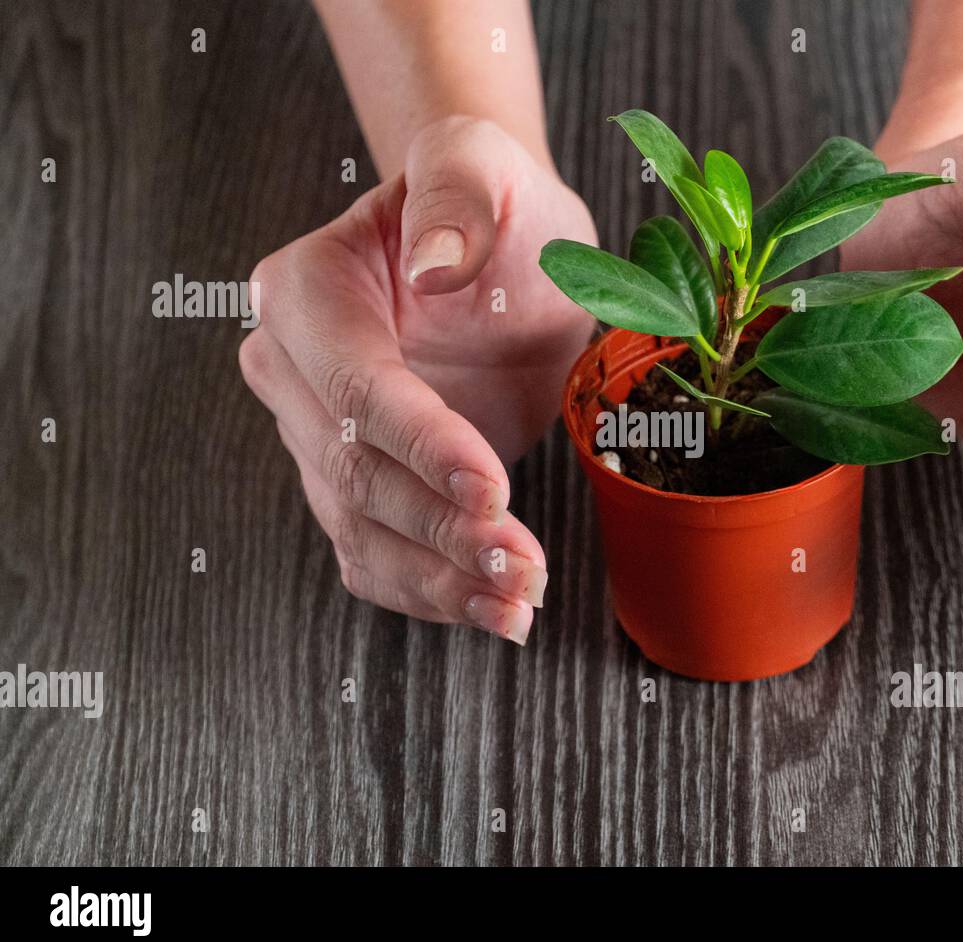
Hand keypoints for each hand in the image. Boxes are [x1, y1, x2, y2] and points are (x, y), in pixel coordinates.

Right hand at [239, 116, 596, 642]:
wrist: (502, 259)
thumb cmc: (492, 205)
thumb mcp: (483, 165)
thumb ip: (459, 194)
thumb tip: (434, 266)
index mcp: (305, 291)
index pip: (358, 385)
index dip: (423, 445)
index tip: (495, 490)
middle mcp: (291, 370)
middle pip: (356, 473)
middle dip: (442, 530)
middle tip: (525, 565)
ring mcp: (315, 436)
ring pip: (361, 531)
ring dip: (440, 579)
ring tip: (518, 603)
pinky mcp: (355, 485)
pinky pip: (374, 558)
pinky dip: (429, 594)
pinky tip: (489, 610)